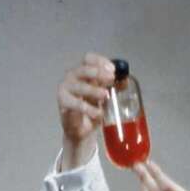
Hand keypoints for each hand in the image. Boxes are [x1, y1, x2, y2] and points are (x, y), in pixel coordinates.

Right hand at [56, 52, 115, 168]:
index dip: (100, 61)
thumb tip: (126, 80)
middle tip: (111, 78)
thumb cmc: (91, 110)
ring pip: (79, 86)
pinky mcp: (63, 103)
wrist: (81, 131)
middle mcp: (72, 77)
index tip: (113, 69)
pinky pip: (76, 104)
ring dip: (93, 90)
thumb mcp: (105, 97)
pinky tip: (98, 113)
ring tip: (105, 95)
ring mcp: (65, 89)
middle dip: (98, 72)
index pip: (88, 59)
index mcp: (82, 72)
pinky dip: (88, 109)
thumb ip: (114, 88)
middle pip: (83, 69)